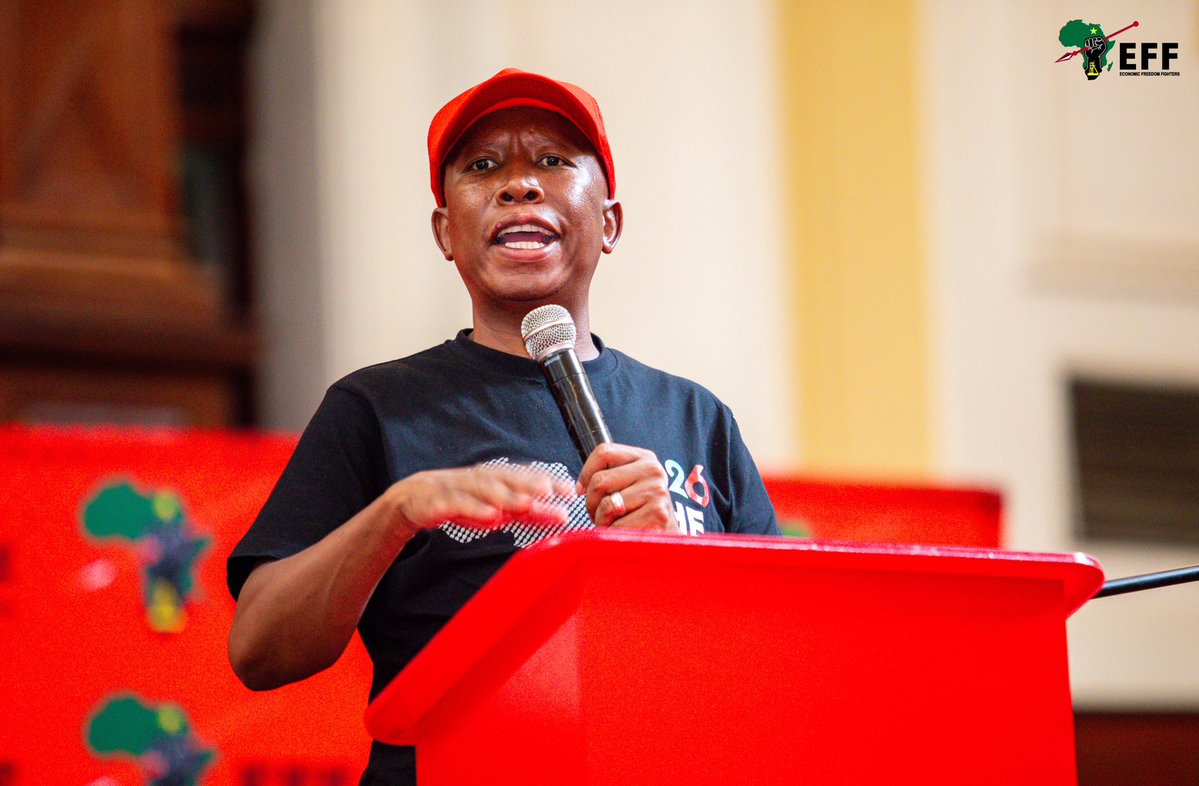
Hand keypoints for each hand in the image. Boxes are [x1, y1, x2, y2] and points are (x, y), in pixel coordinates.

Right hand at [389, 465, 573, 538]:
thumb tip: (561, 514)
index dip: (547, 481)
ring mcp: (459, 489)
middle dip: (529, 485)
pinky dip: (472, 509)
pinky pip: (456, 505)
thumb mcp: (498, 509)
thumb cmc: (463, 502)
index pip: (525, 477)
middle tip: (550, 491)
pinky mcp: (438, 502)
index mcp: (495, 479)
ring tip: (525, 504)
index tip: (569, 490)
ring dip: (504, 497)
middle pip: (506, 480)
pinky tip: (488, 517)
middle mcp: (479, 479)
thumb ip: (529, 512)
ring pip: (483, 491)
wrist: (414, 499)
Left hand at [576, 443, 676, 530]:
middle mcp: (653, 471)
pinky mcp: (657, 514)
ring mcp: (657, 491)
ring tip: (614, 524)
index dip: (585, 473)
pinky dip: (615, 534)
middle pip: (599, 480)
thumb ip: (609, 475)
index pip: (604, 452)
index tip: (581, 490)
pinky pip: (617, 525)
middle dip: (592, 503)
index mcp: (644, 458)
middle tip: (599, 515)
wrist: (666, 539)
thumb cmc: (640, 513)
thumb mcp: (629, 485)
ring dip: (602, 521)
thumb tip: (580, 487)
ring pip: (606, 505)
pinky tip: (625, 534)